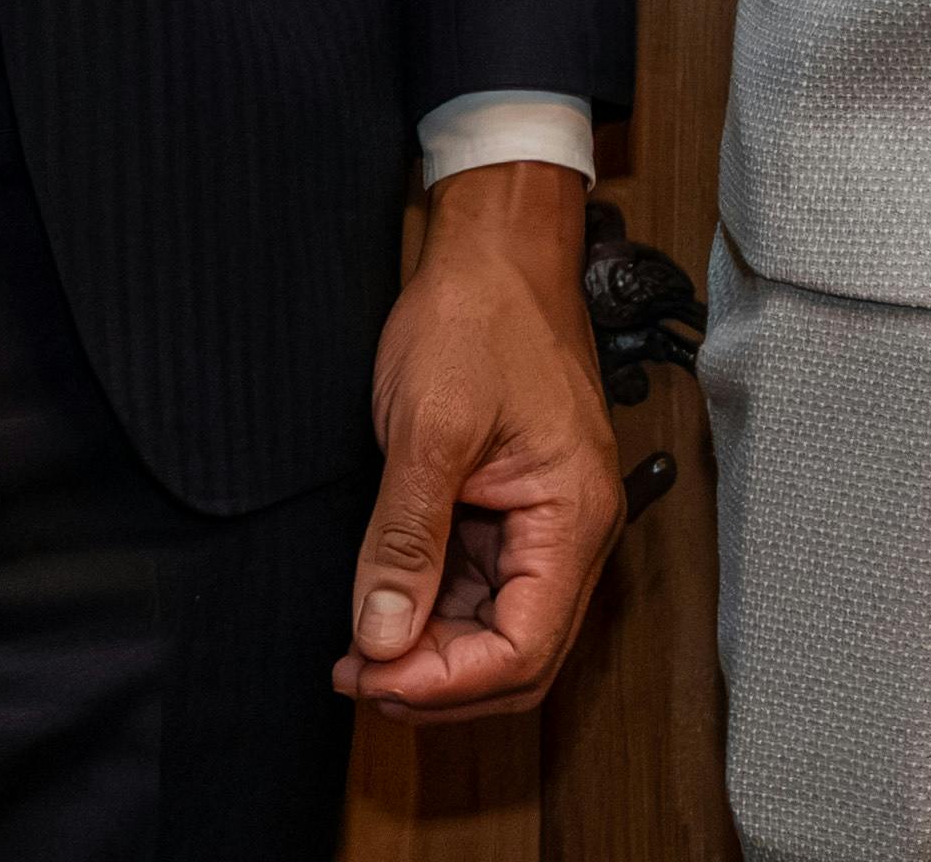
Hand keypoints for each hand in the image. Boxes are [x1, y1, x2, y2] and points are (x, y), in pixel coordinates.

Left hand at [335, 162, 624, 717]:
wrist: (496, 248)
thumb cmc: (480, 314)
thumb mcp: (429, 428)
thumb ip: (406, 540)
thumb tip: (383, 637)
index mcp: (574, 513)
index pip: (523, 650)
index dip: (445, 682)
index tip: (370, 675)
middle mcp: (574, 528)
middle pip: (519, 658)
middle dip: (437, 681)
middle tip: (356, 673)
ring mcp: (546, 519)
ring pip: (497, 630)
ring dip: (431, 652)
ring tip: (358, 645)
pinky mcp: (516, 506)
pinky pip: (483, 587)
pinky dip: (433, 609)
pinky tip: (383, 605)